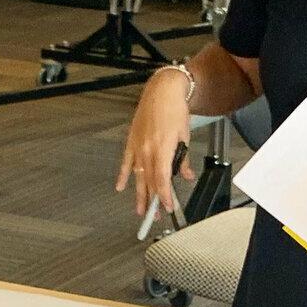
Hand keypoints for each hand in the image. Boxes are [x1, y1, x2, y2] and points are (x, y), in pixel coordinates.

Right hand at [117, 71, 192, 219]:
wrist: (162, 91)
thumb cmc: (175, 110)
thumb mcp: (185, 136)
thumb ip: (183, 159)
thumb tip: (186, 174)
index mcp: (162, 149)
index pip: (162, 180)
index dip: (164, 196)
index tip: (168, 207)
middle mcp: (148, 149)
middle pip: (149, 181)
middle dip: (153, 201)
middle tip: (154, 216)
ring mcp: (137, 145)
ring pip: (138, 176)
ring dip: (139, 194)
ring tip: (140, 209)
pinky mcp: (131, 140)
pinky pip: (126, 162)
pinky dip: (123, 175)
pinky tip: (121, 187)